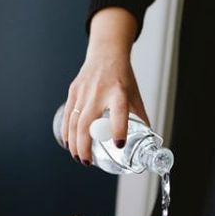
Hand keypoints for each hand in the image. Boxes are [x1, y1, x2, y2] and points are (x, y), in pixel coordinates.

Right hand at [62, 7, 148, 163]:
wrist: (106, 53)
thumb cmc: (122, 77)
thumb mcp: (134, 96)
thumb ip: (140, 118)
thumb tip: (146, 142)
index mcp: (119, 91)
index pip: (119, 112)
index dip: (119, 130)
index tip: (119, 145)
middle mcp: (99, 91)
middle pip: (87, 123)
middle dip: (84, 146)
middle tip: (87, 162)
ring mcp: (84, 91)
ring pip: (73, 122)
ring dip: (74, 144)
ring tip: (78, 157)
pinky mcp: (74, 91)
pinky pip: (67, 116)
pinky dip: (67, 132)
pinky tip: (69, 144)